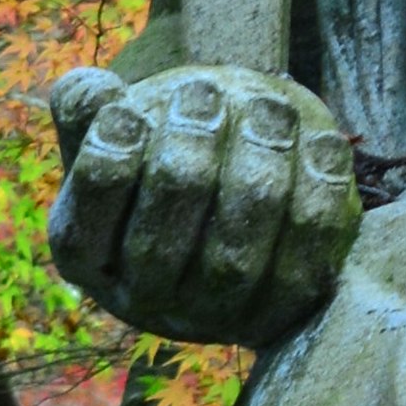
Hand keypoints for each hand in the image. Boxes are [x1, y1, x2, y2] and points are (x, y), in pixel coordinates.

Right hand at [47, 62, 358, 350]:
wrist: (229, 200)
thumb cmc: (156, 152)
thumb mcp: (112, 129)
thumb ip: (87, 105)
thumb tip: (93, 91)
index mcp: (86, 259)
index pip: (84, 226)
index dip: (107, 168)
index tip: (129, 110)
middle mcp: (144, 299)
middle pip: (158, 245)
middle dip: (184, 160)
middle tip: (206, 91)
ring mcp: (214, 314)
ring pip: (234, 257)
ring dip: (255, 174)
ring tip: (267, 107)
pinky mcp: (279, 312)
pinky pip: (303, 264)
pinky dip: (317, 200)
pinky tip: (321, 142)